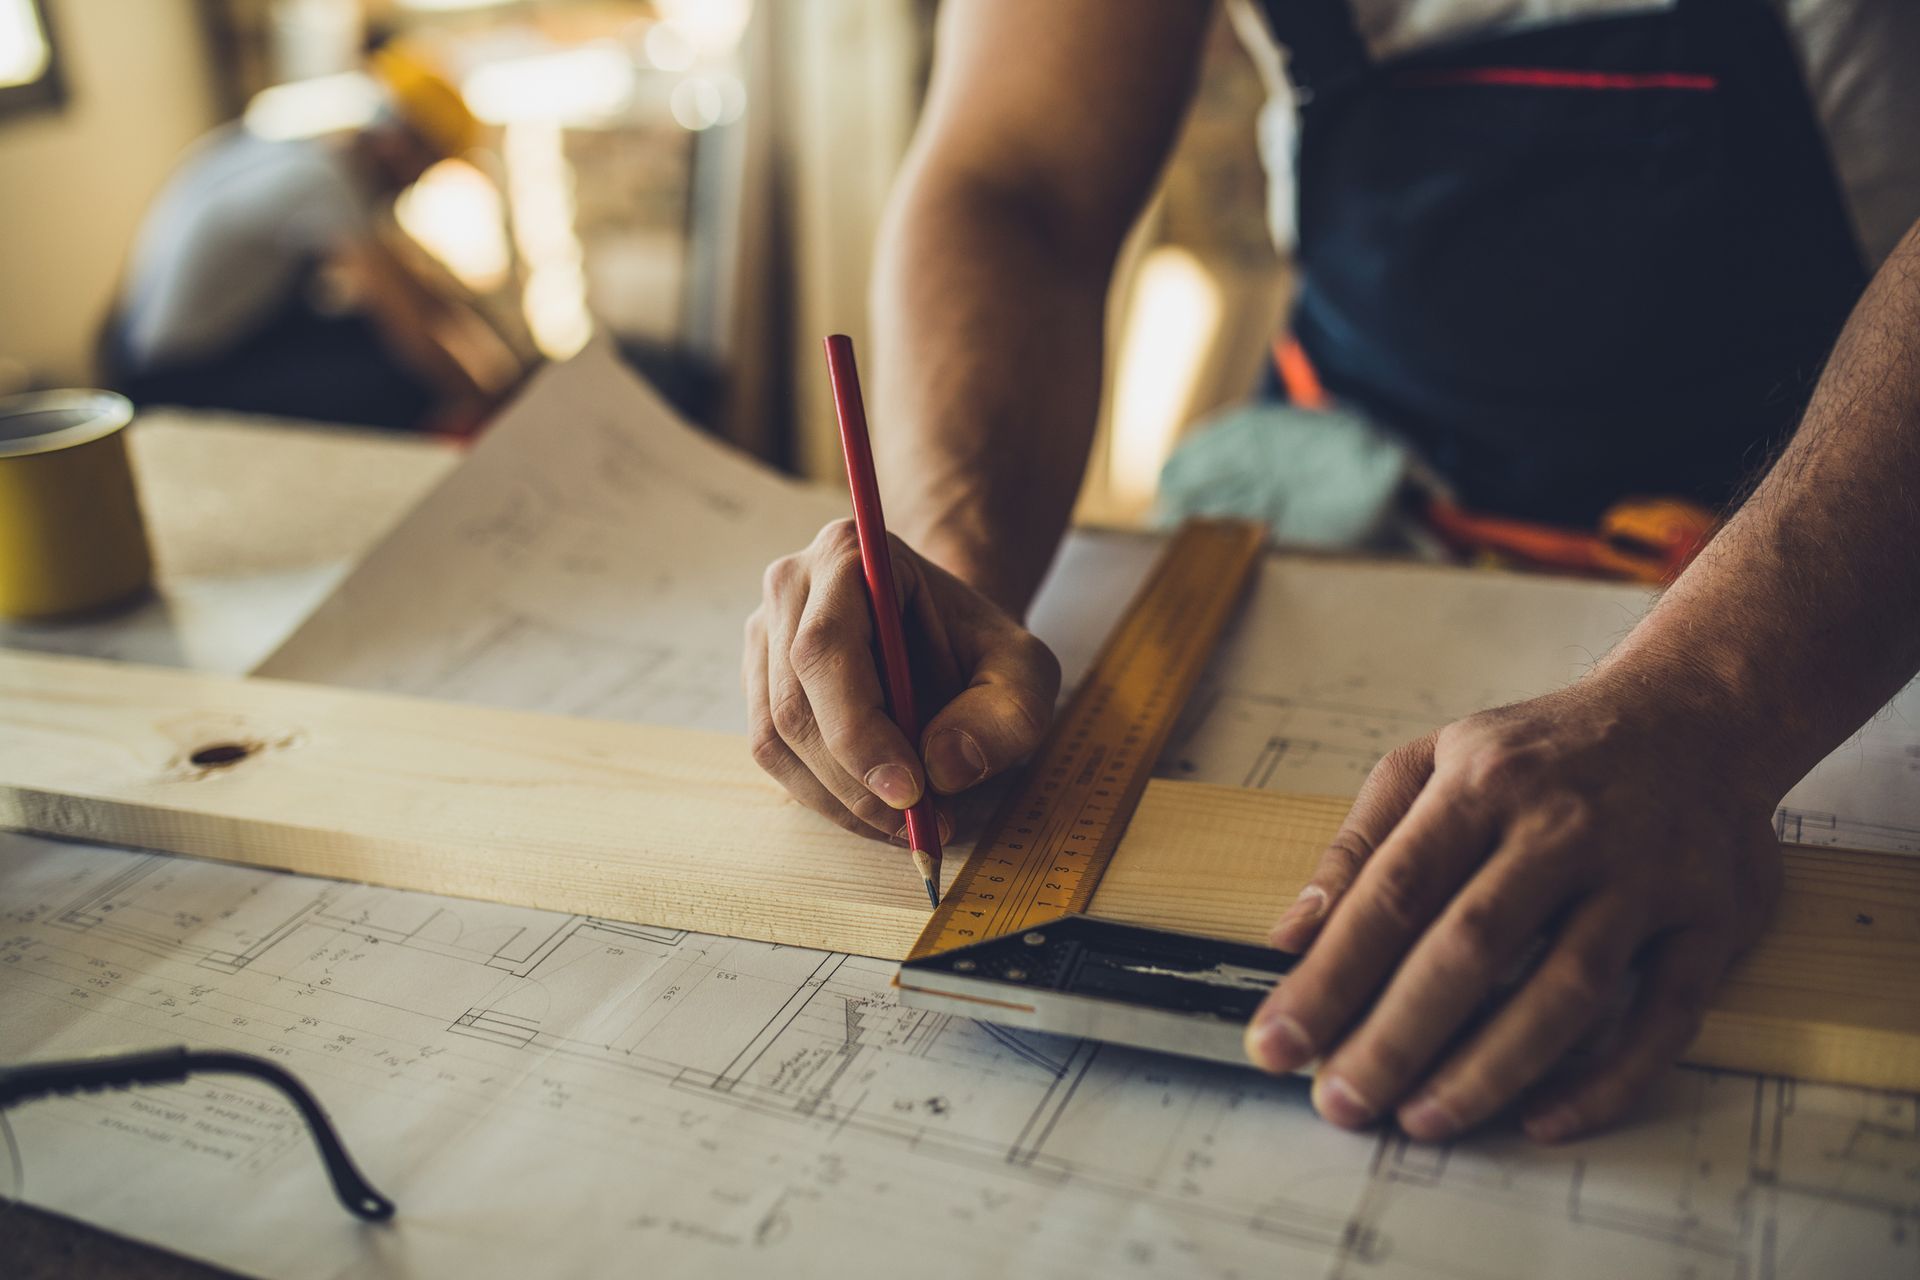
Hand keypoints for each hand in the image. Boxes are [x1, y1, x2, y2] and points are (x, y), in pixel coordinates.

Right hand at [743, 519, 1060, 837]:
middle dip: (855, 782)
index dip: (858, 730)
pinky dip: (826, 797)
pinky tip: (876, 807)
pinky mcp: (759, 683)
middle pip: (794, 705)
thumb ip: (1006, 716)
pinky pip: (775, 756)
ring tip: (907, 821)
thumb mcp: (1025, 672)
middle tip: (919, 823)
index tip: (910, 791)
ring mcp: (764, 636)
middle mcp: (790, 588)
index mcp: (847, 555)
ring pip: (776, 740)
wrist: (944, 634)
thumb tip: (944, 768)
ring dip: (840, 799)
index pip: (826, 650)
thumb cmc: (979, 646)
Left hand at [1244, 677, 1782, 1142]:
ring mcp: (1646, 875)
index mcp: (1483, 783)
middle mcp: (1565, 826)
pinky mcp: (1711, 920)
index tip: (1279, 1042)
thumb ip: (1360, 847)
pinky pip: (1662, 1017)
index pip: (1393, 892)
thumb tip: (1290, 937)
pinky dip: (1605, 1079)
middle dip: (1396, 1036)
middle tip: (1341, 1102)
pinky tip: (1542, 1118)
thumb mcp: (1435, 761)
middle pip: (1471, 947)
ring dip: (1488, 1069)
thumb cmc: (1544, 752)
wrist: (1698, 711)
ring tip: (1421, 1119)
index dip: (1330, 976)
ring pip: (1565, 991)